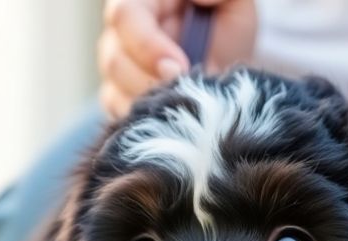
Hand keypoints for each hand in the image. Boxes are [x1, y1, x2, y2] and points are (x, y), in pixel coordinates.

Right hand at [99, 0, 257, 117]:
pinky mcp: (117, 96)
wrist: (225, 58)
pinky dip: (146, 120)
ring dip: (151, 103)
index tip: (180, 66)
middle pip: (114, 59)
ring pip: (114, 90)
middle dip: (150, 81)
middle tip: (186, 90)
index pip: (126, 16)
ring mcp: (116, 66)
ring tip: (185, 104)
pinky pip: (119, 113)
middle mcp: (119, 32)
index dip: (147, 45)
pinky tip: (172, 118)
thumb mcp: (233, 0)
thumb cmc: (224, 21)